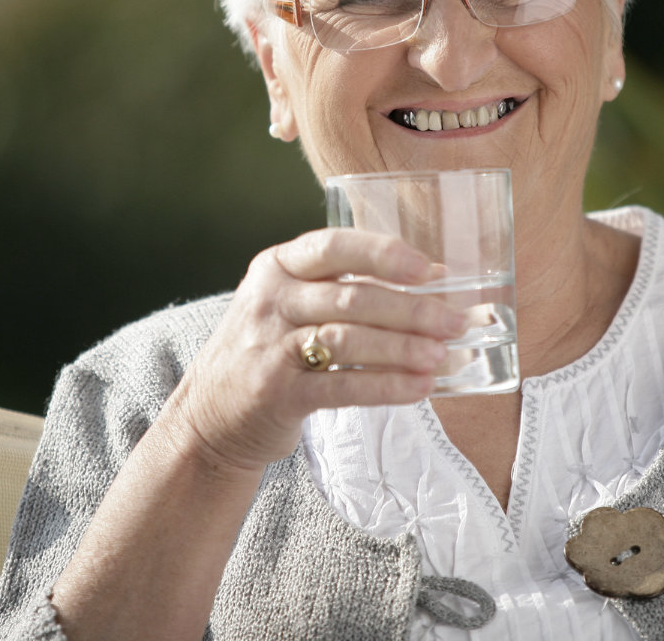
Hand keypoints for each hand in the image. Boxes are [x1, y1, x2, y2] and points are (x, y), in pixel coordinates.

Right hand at [169, 228, 467, 472]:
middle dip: (412, 310)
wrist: (208, 416)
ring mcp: (270, 346)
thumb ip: (349, 284)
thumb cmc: (269, 349)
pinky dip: (386, 387)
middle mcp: (271, 299)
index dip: (384, 255)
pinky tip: (418, 388)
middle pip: (352, 297)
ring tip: (442, 355)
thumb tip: (433, 275)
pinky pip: (342, 386)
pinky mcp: (276, 392)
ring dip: (403, 348)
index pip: (334, 246)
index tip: (427, 269)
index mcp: (278, 265)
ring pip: (349, 340)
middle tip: (455, 321)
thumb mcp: (293, 302)